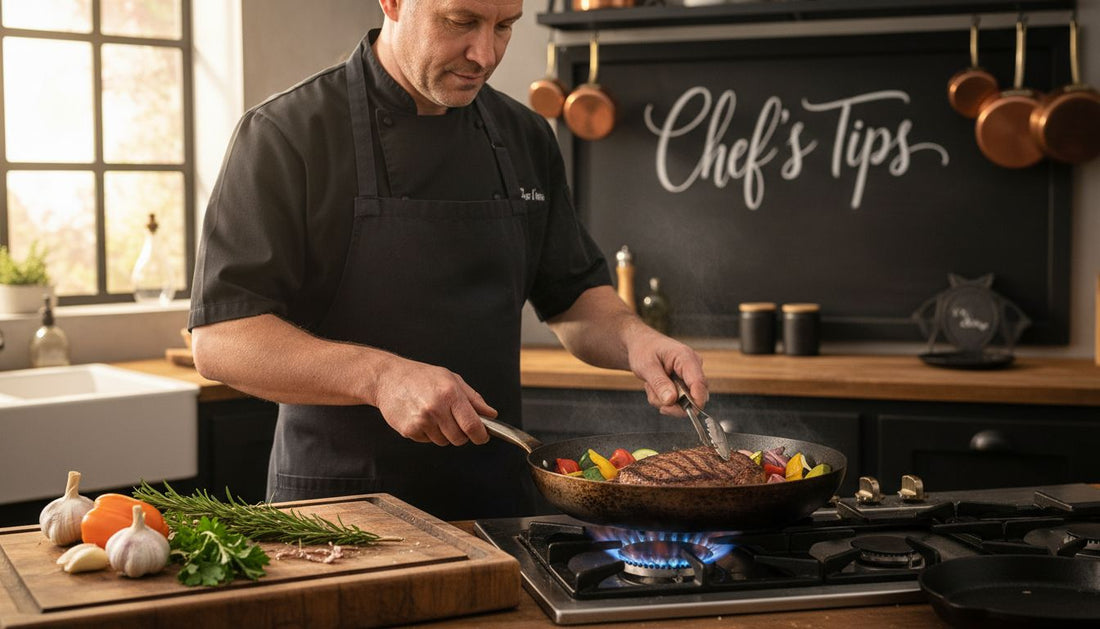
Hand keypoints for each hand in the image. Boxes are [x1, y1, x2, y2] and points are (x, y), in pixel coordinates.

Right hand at [372, 356, 493, 445]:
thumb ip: (473, 399)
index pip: (472, 425)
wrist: (388, 378)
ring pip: (443, 441)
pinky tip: (422, 417)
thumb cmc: (420, 376)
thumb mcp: (452, 379)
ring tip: (434, 414)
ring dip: (443, 433)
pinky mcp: (409, 430)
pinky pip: (427, 441)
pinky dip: (428, 433)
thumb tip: (490, 414)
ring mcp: (421, 420)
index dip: (481, 435)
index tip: (483, 437)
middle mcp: (436, 408)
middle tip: (455, 421)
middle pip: (459, 438)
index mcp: (450, 394)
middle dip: (462, 434)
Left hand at [626, 331, 707, 417]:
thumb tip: (671, 400)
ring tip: (651, 386)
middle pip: (695, 397)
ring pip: (685, 402)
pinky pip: (679, 401)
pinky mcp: (686, 384)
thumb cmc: (644, 349)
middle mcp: (693, 367)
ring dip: (664, 401)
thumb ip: (659, 383)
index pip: (699, 383)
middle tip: (653, 395)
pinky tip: (655, 387)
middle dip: (672, 404)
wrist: (641, 344)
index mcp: (686, 358)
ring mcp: (691, 376)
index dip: (695, 401)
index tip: (680, 412)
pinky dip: (664, 400)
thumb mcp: (646, 365)